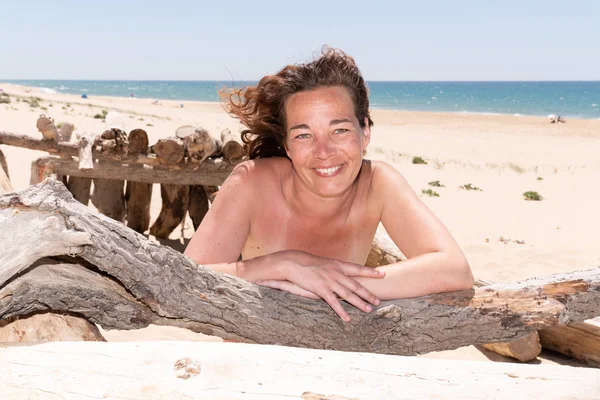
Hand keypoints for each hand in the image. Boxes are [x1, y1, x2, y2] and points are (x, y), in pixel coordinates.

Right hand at [256, 251, 384, 321]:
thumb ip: (334, 269)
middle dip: (368, 293)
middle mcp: (336, 272)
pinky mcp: (321, 289)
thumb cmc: (308, 263)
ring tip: (369, 310)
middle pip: (356, 284)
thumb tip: (342, 273)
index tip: (382, 274)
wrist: (293, 262)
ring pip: (348, 294)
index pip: (358, 268)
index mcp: (338, 265)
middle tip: (378, 301)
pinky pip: (334, 302)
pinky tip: (348, 318)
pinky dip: (342, 311)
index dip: (370, 272)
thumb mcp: (324, 263)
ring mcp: (329, 281)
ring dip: (359, 303)